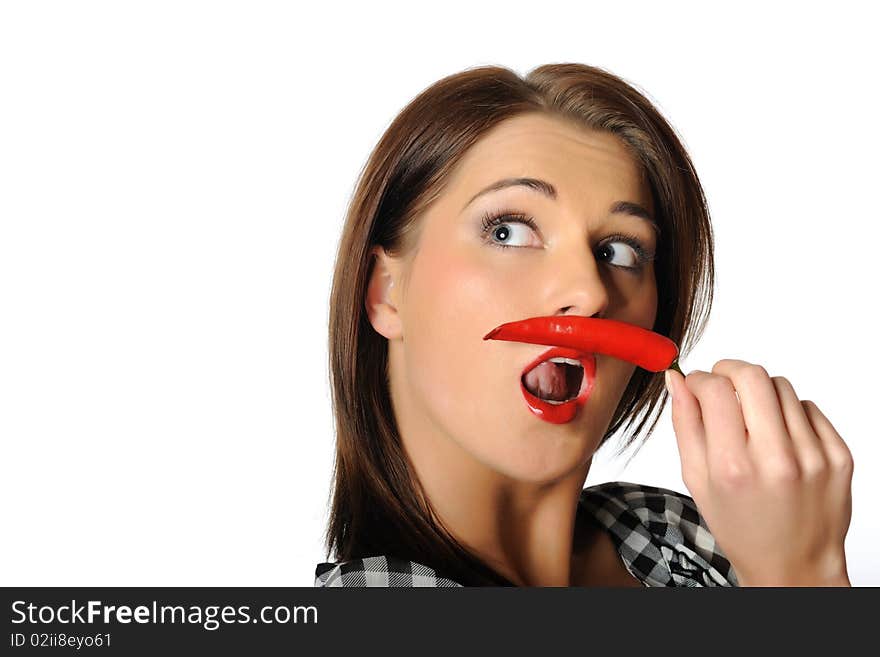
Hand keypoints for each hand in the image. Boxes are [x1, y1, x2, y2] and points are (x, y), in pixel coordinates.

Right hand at [665, 359, 853, 586]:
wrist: (794, 566)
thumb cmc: (740, 527)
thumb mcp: (697, 481)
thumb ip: (685, 425)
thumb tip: (678, 380)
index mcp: (732, 467)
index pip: (715, 389)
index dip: (699, 379)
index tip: (696, 385)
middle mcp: (775, 459)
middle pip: (753, 376)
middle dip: (730, 369)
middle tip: (722, 382)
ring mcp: (813, 456)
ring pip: (782, 387)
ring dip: (760, 392)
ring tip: (752, 420)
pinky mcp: (839, 456)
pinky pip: (808, 408)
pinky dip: (788, 413)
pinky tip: (779, 438)